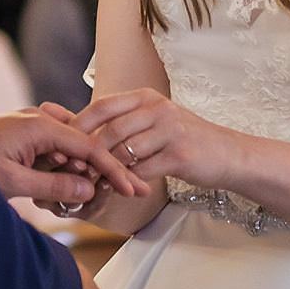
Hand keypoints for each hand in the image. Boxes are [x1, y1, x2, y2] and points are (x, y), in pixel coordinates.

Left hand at [0, 102, 149, 205]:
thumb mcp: (12, 181)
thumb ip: (53, 184)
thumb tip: (89, 188)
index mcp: (39, 126)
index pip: (88, 147)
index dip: (113, 169)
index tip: (132, 188)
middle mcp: (39, 119)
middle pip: (84, 145)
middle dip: (104, 170)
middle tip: (127, 192)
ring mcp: (32, 125)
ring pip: (72, 148)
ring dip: (82, 171)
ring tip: (90, 197)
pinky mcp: (26, 134)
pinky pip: (56, 148)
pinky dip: (65, 165)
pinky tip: (68, 183)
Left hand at [74, 87, 240, 191]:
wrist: (229, 155)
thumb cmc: (183, 141)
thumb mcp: (152, 123)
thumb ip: (121, 124)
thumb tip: (76, 127)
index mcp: (146, 97)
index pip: (103, 106)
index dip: (79, 123)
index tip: (60, 142)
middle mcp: (157, 108)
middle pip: (110, 129)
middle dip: (87, 151)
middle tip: (71, 169)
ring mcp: (170, 130)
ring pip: (124, 151)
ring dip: (105, 169)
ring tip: (91, 182)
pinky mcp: (180, 154)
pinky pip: (144, 169)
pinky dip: (127, 181)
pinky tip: (119, 190)